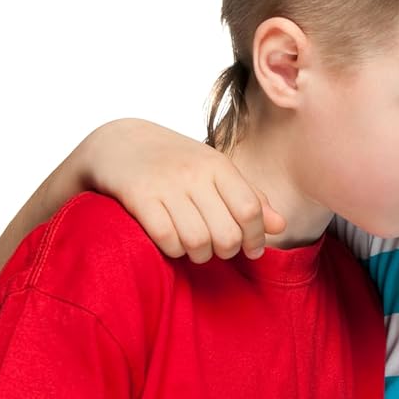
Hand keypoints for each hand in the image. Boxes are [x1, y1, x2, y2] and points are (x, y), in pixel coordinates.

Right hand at [77, 119, 284, 261]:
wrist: (118, 143)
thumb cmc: (176, 163)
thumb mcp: (215, 172)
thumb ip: (249, 198)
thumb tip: (280, 226)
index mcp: (218, 166)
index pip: (250, 210)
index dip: (256, 238)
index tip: (253, 250)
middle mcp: (194, 174)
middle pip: (227, 233)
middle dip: (228, 251)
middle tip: (221, 250)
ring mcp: (165, 185)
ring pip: (198, 241)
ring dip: (201, 255)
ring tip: (198, 249)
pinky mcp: (138, 197)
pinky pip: (166, 239)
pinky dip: (174, 250)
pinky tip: (174, 245)